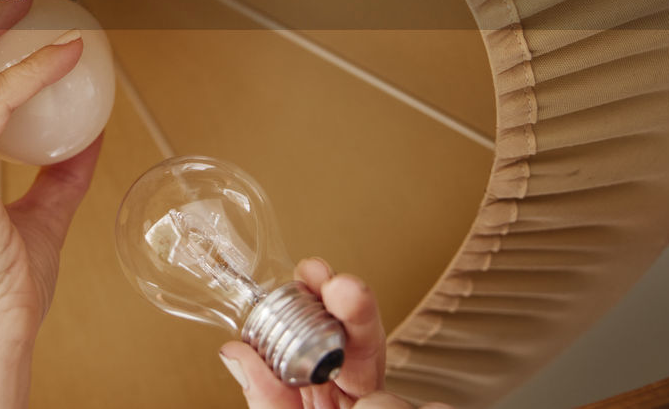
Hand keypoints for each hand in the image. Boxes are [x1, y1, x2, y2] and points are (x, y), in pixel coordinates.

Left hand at [218, 258, 453, 408]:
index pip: (330, 334)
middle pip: (369, 342)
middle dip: (358, 310)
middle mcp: (367, 395)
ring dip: (386, 404)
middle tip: (344, 287)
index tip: (315, 272)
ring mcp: (400, 402)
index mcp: (330, 393)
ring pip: (399, 388)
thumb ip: (268, 397)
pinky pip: (434, 407)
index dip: (324, 299)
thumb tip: (233, 351)